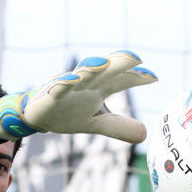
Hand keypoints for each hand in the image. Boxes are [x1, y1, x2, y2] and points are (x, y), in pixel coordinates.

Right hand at [0, 50, 157, 143]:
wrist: (37, 115)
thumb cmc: (69, 113)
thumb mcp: (96, 123)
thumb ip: (118, 126)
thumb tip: (144, 134)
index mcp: (99, 88)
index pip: (121, 79)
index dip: (136, 77)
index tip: (154, 77)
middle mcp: (86, 83)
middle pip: (105, 71)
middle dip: (119, 62)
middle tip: (136, 57)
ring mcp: (68, 87)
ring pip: (81, 75)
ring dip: (91, 67)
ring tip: (103, 63)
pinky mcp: (51, 95)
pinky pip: (58, 88)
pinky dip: (64, 83)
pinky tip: (72, 80)